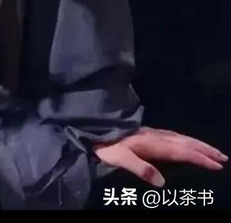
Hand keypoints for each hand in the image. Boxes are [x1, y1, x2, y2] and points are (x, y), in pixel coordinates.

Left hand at [93, 126, 227, 186]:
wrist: (94, 129)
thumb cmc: (106, 146)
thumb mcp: (119, 158)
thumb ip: (140, 168)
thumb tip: (162, 182)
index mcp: (152, 144)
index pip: (181, 151)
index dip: (200, 157)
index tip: (217, 164)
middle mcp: (155, 136)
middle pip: (185, 142)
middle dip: (205, 149)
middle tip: (223, 157)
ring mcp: (152, 133)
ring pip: (180, 138)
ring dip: (197, 144)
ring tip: (212, 152)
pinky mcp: (148, 133)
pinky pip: (174, 136)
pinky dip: (186, 140)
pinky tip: (187, 144)